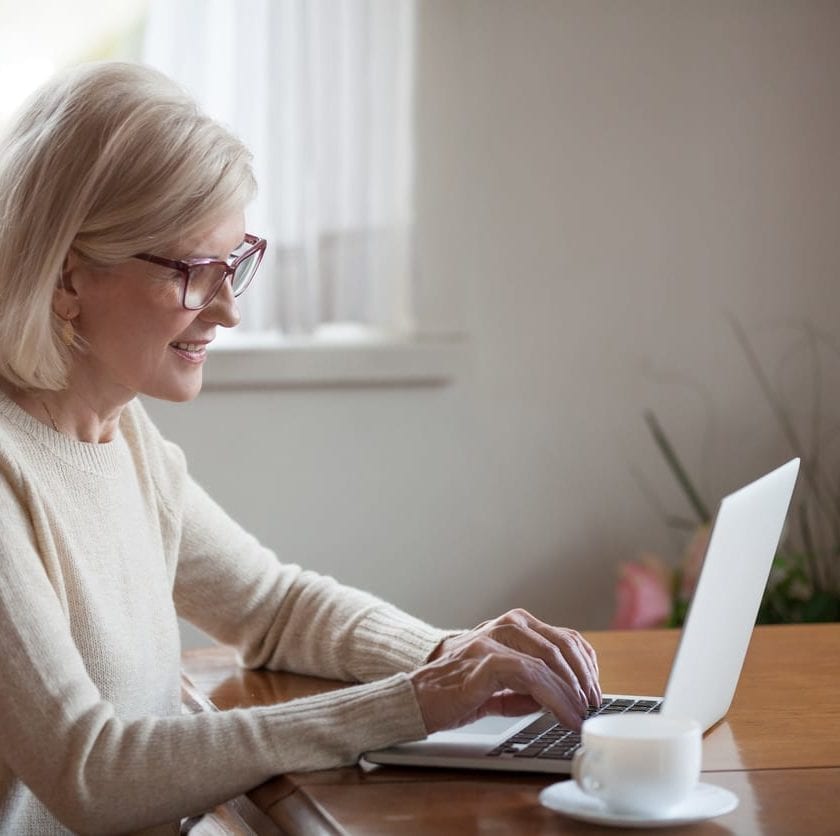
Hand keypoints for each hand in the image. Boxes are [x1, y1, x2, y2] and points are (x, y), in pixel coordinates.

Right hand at [408, 609, 600, 733]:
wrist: (413, 698)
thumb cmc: (450, 690)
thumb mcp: (496, 684)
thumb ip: (524, 686)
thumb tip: (556, 699)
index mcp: (511, 626)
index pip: (562, 637)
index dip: (585, 665)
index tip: (593, 691)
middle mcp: (506, 626)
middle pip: (562, 644)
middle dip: (584, 679)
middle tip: (592, 707)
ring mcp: (494, 640)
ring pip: (549, 659)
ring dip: (572, 691)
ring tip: (580, 714)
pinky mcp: (484, 661)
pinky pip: (531, 676)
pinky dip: (554, 698)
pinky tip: (562, 715)